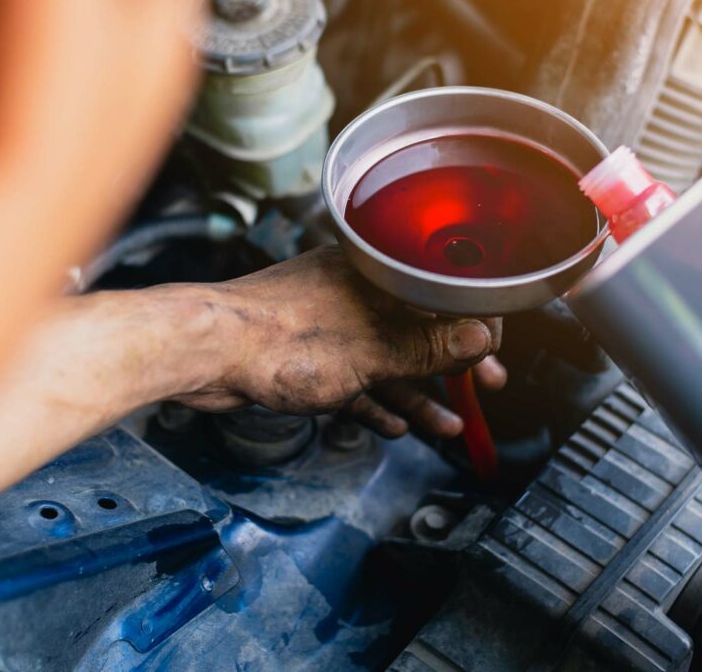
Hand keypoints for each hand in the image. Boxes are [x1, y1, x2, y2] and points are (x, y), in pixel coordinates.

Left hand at [171, 246, 502, 423]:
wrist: (208, 350)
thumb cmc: (281, 335)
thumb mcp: (372, 349)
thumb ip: (428, 347)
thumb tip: (480, 339)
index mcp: (376, 276)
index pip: (441, 296)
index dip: (474, 328)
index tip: (493, 358)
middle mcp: (354, 294)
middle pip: (417, 331)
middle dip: (450, 367)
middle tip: (483, 391)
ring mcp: (328, 325)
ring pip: (386, 361)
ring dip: (416, 395)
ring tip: (446, 425)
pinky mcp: (304, 355)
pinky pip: (352, 380)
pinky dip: (373, 402)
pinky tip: (391, 425)